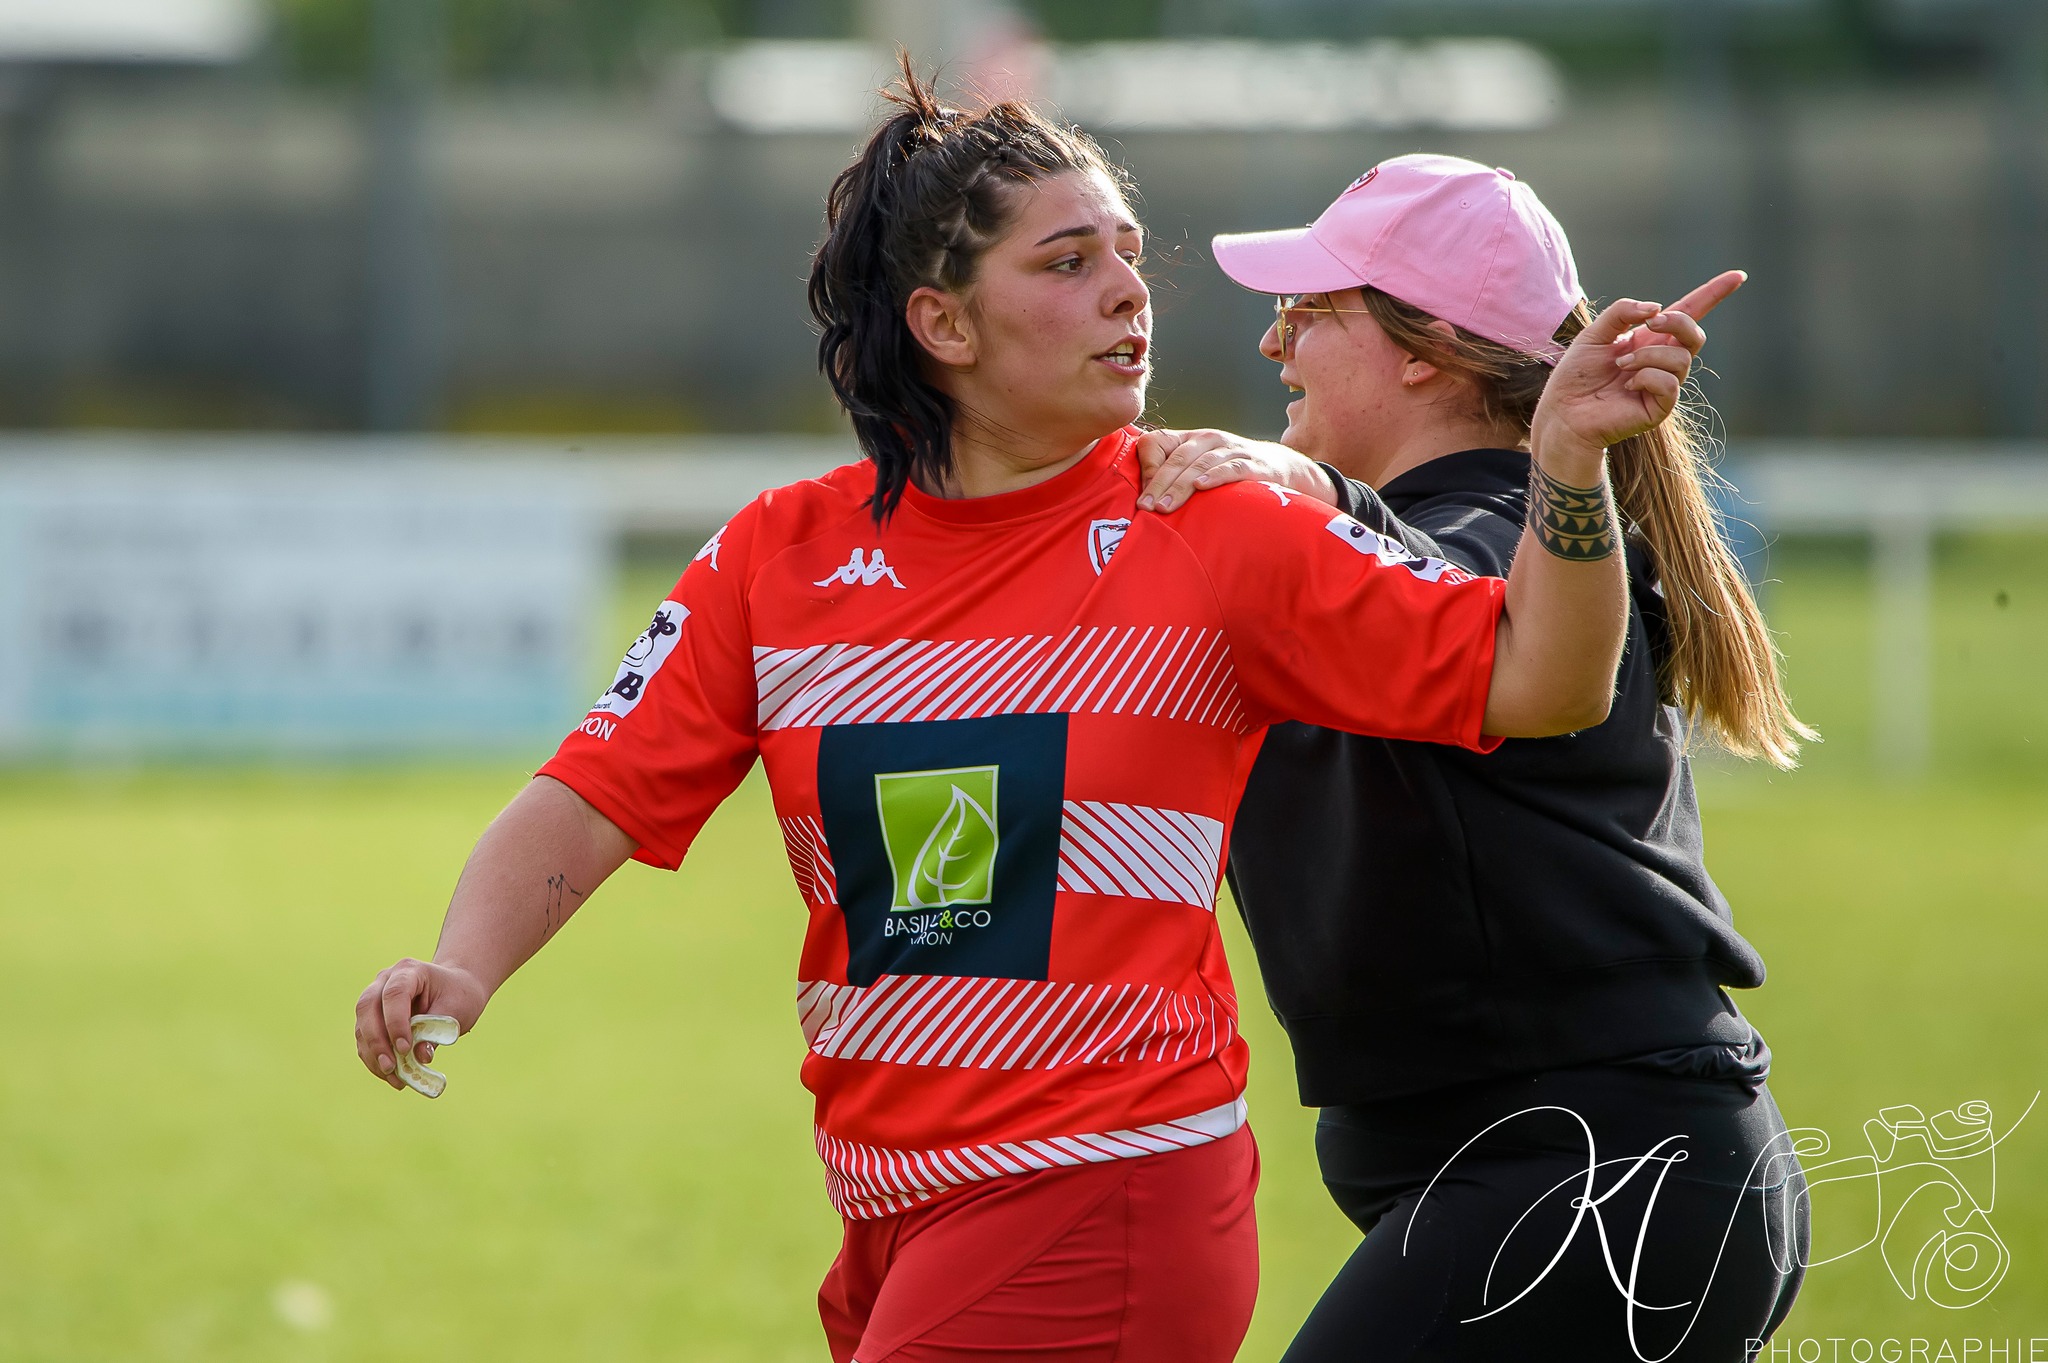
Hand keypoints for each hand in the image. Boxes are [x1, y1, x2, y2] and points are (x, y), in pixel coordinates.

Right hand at [354, 957, 488, 1090]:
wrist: (456, 989)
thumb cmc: (458, 995)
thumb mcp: (456, 1010)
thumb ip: (436, 1032)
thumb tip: (420, 1058)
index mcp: (409, 970)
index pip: (395, 993)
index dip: (395, 1021)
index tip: (405, 1048)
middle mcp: (385, 980)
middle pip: (367, 1007)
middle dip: (377, 1041)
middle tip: (391, 1067)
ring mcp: (374, 997)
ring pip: (361, 1026)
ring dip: (374, 1055)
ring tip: (394, 1078)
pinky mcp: (371, 1017)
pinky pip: (364, 1039)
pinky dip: (374, 1059)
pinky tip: (391, 1076)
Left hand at [1134, 428, 1337, 512]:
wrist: (1280, 467)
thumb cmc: (1229, 473)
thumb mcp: (1198, 468)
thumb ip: (1173, 477)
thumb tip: (1142, 501)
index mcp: (1189, 439)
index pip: (1158, 442)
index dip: (1147, 467)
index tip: (1141, 496)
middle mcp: (1208, 439)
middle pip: (1177, 458)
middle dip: (1159, 484)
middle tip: (1146, 508)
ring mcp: (1231, 449)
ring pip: (1200, 464)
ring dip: (1180, 486)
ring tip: (1165, 506)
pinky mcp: (1253, 463)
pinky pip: (1232, 468)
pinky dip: (1216, 476)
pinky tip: (1203, 486)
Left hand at [1529, 270, 1744, 473]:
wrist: (1563, 412)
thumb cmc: (1576, 375)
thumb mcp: (1594, 334)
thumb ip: (1622, 313)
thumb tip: (1655, 308)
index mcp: (1650, 339)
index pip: (1689, 313)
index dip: (1713, 294)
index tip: (1738, 276)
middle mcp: (1662, 360)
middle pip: (1694, 333)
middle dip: (1677, 322)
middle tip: (1650, 323)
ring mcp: (1664, 385)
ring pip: (1681, 359)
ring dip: (1647, 356)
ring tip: (1620, 366)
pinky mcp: (1660, 408)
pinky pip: (1670, 384)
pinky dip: (1647, 377)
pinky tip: (1626, 386)